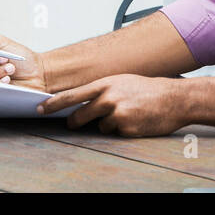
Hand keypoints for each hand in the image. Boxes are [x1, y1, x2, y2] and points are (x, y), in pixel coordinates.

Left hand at [40, 74, 191, 135]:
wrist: (174, 98)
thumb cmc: (147, 88)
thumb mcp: (121, 81)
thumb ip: (102, 90)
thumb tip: (82, 103)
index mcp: (106, 84)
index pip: (73, 95)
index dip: (54, 103)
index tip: (40, 108)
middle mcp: (109, 98)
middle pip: (81, 115)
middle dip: (75, 122)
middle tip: (72, 124)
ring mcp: (118, 114)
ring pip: (100, 126)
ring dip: (108, 124)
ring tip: (127, 113)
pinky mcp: (127, 129)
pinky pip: (116, 133)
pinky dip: (122, 130)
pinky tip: (135, 120)